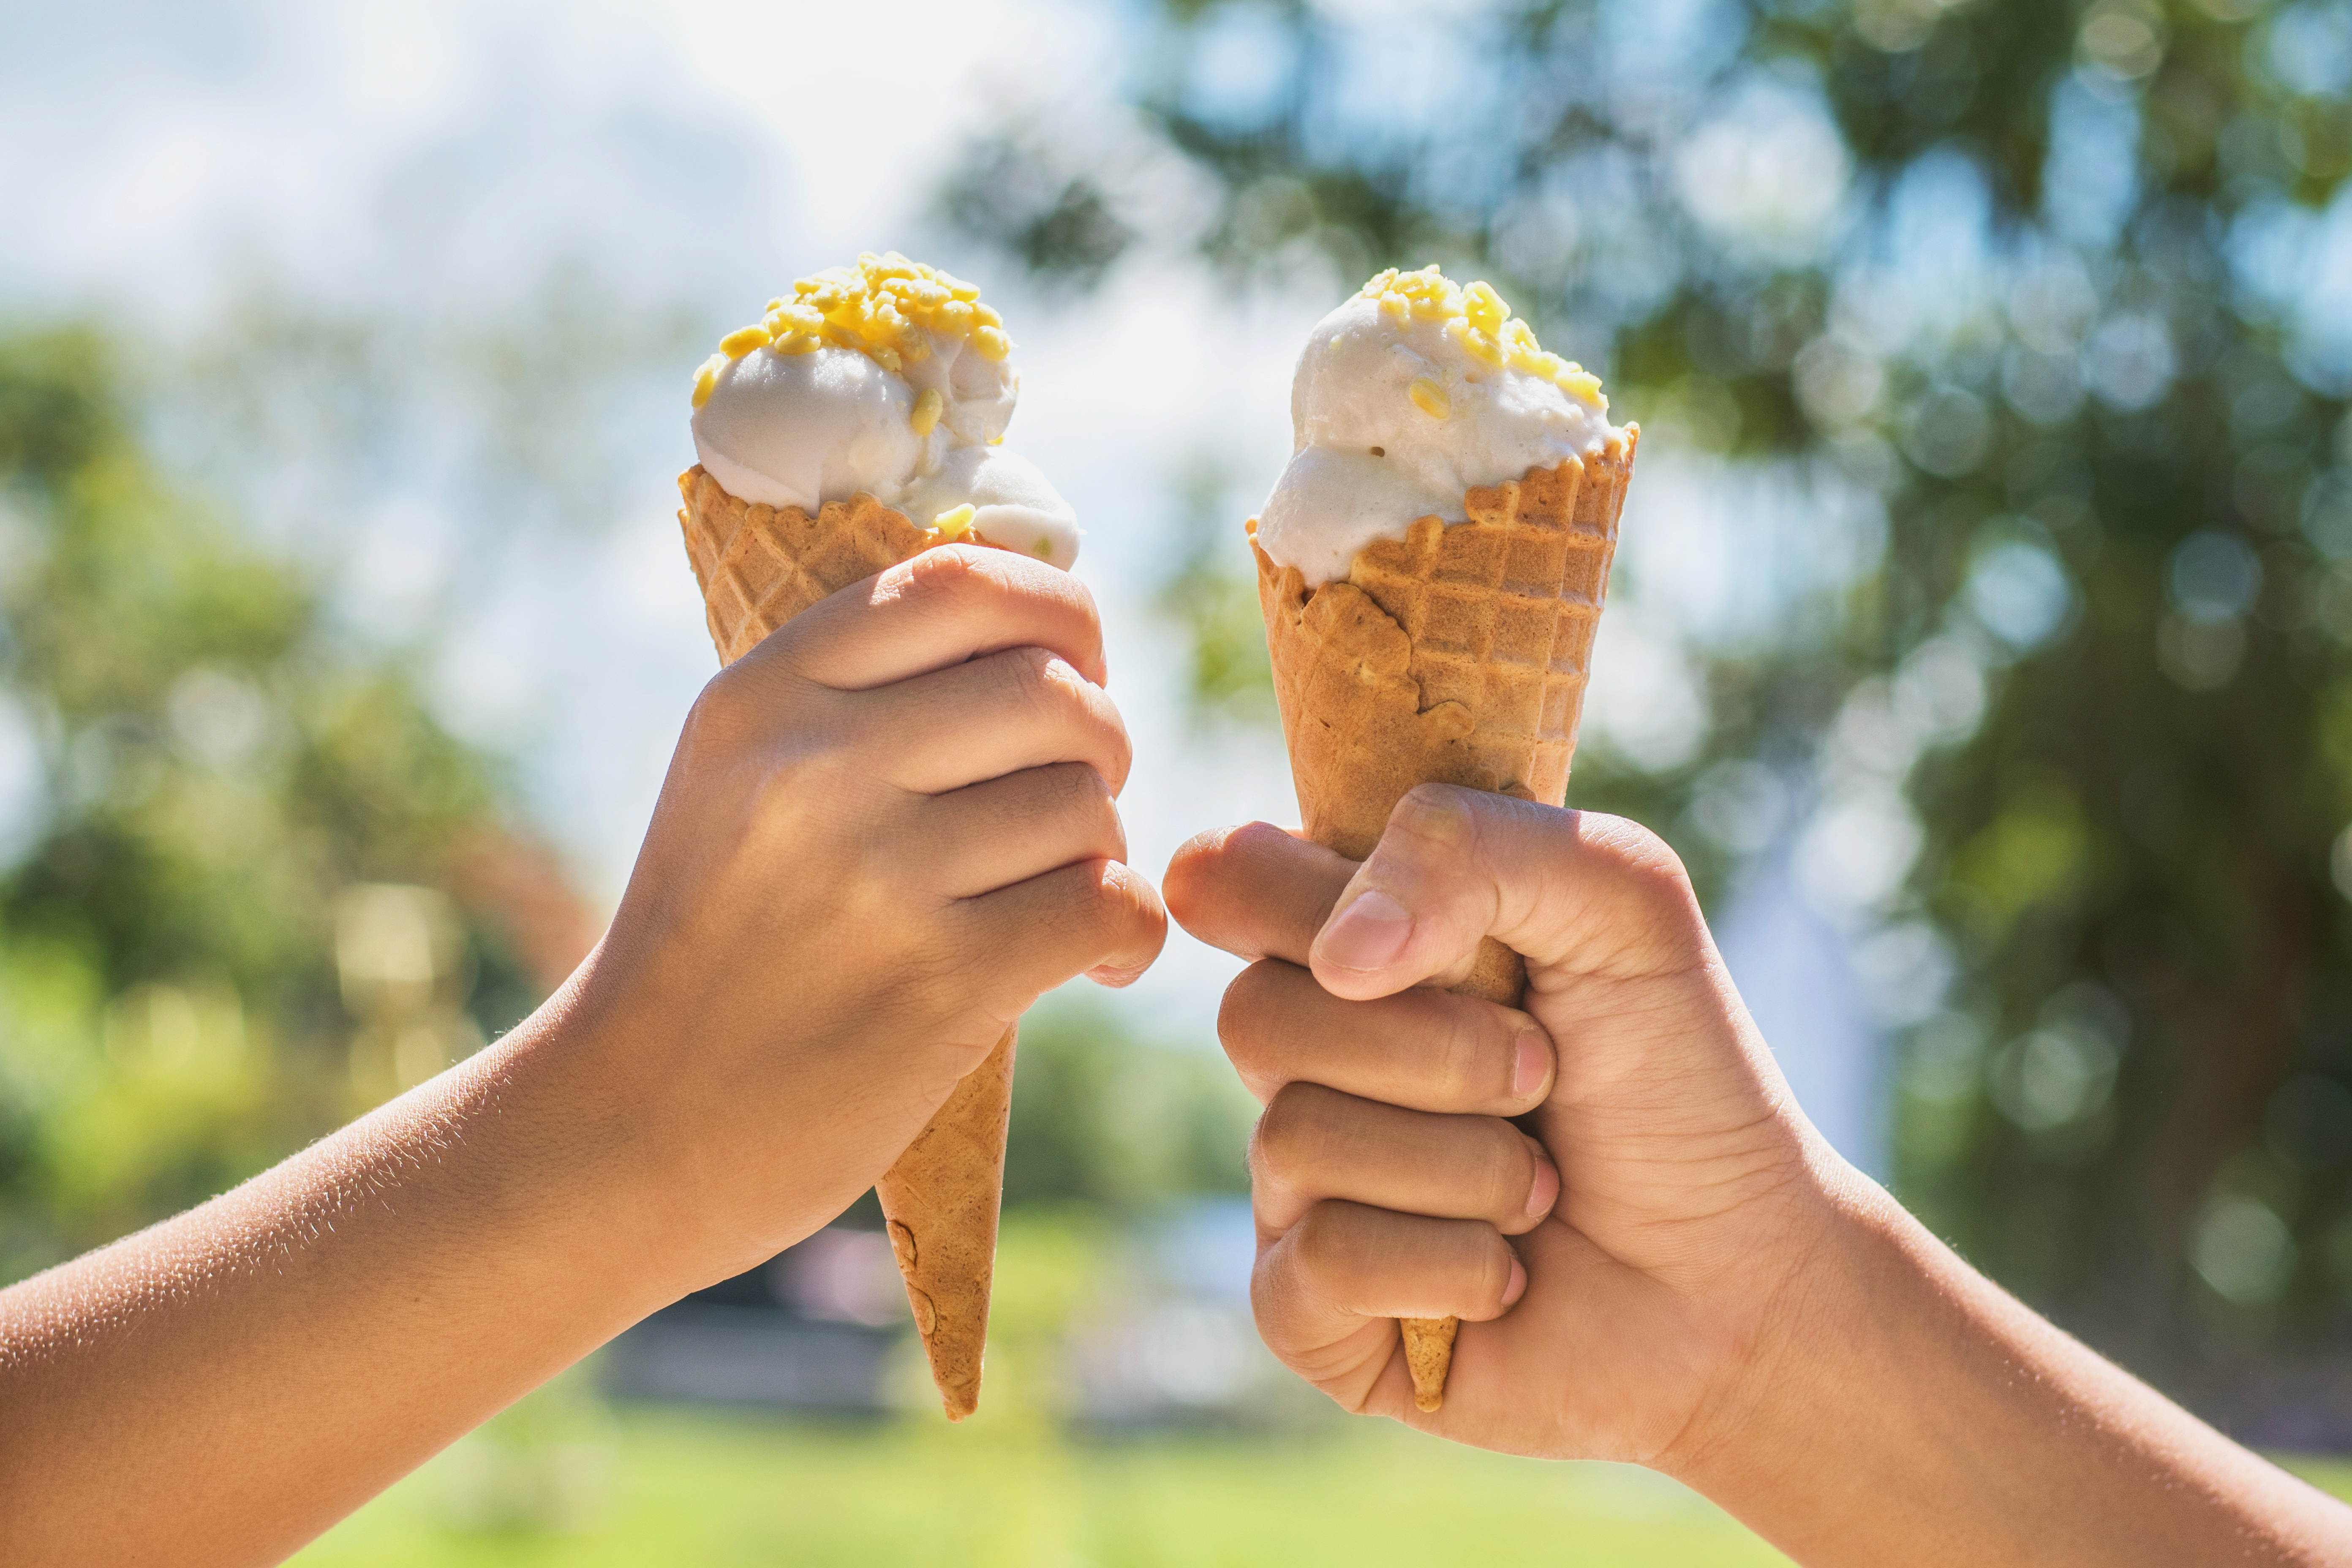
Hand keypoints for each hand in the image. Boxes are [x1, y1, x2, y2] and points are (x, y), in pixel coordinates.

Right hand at [581, 544, 1166, 1287]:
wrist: (629, 1127)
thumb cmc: (715, 946)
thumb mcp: (739, 776)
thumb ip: (862, 694)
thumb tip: (1049, 637)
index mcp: (766, 692)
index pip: (961, 582)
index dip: (1059, 613)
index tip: (1075, 667)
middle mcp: (818, 763)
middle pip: (1053, 691)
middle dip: (1100, 744)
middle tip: (1071, 804)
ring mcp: (878, 873)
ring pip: (1088, 805)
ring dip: (1102, 852)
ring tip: (1051, 898)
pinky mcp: (941, 982)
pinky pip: (1109, 904)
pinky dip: (1129, 935)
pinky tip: (1094, 964)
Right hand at [1165, 786, 1831, 1464]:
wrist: (1744, 1269)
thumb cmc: (1676, 1071)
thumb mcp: (1616, 900)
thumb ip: (1470, 848)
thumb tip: (1337, 961)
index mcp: (1347, 941)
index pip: (1223, 878)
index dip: (1298, 902)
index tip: (1408, 942)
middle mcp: (1302, 1059)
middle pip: (1253, 1015)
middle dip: (1436, 1048)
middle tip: (1543, 1072)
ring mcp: (1294, 1189)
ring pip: (1294, 1141)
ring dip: (1468, 1163)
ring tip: (1542, 1185)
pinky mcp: (1307, 1312)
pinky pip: (1320, 1265)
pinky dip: (1449, 1262)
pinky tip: (1507, 1276)